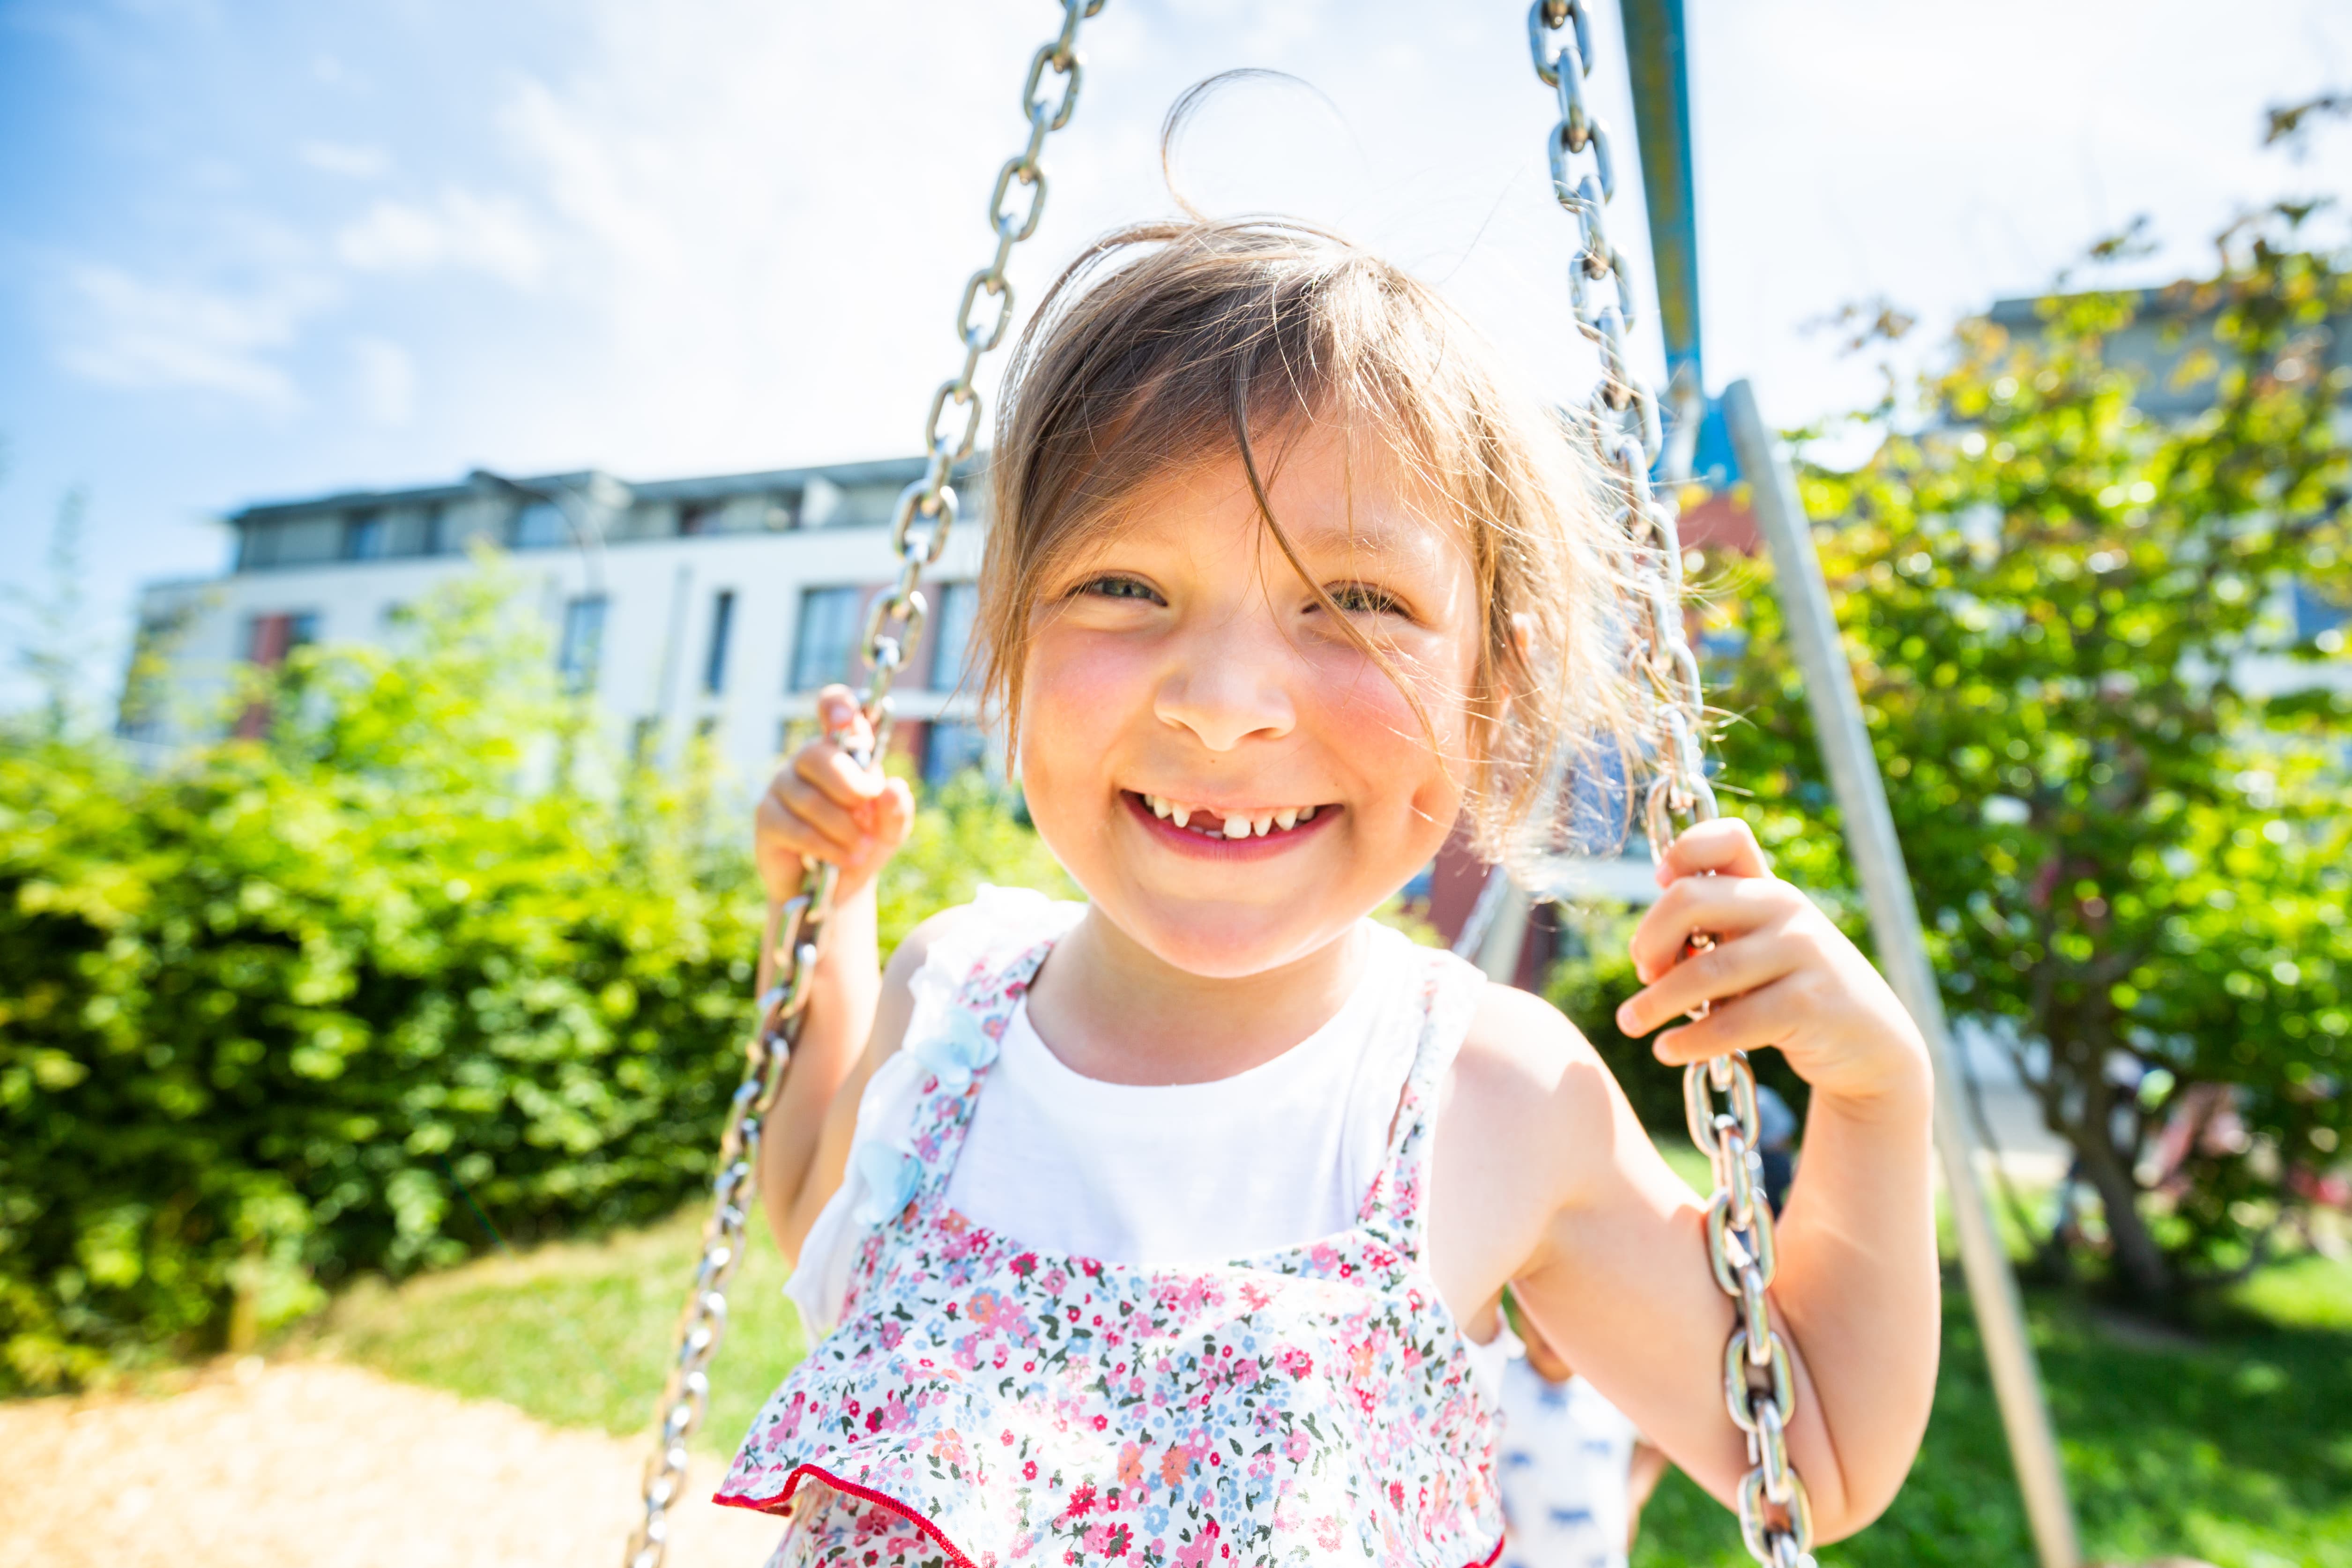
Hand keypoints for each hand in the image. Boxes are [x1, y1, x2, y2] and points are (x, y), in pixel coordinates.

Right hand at [754, 686, 914, 905]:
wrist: (836, 887)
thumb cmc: (863, 844)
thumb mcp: (890, 830)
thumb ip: (897, 809)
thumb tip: (892, 786)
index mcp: (842, 750)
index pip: (832, 707)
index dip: (837, 706)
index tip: (846, 722)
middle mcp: (807, 760)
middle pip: (818, 755)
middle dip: (850, 787)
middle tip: (867, 813)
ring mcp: (782, 786)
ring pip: (810, 799)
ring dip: (843, 829)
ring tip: (861, 849)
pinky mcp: (767, 817)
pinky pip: (796, 828)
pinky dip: (826, 846)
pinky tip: (843, 859)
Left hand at [1612, 818, 1928, 1109]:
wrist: (1871, 1044)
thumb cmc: (1793, 994)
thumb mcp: (1758, 951)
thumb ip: (1712, 937)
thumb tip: (1644, 951)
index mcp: (1767, 889)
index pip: (1728, 838)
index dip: (1684, 850)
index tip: (1659, 880)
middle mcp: (1786, 908)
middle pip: (1689, 900)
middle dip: (1649, 940)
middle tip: (1642, 974)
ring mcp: (1802, 952)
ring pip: (1704, 971)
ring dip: (1655, 1002)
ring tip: (1630, 1023)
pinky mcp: (1809, 1003)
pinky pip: (1732, 1022)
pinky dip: (1690, 1041)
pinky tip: (1667, 1051)